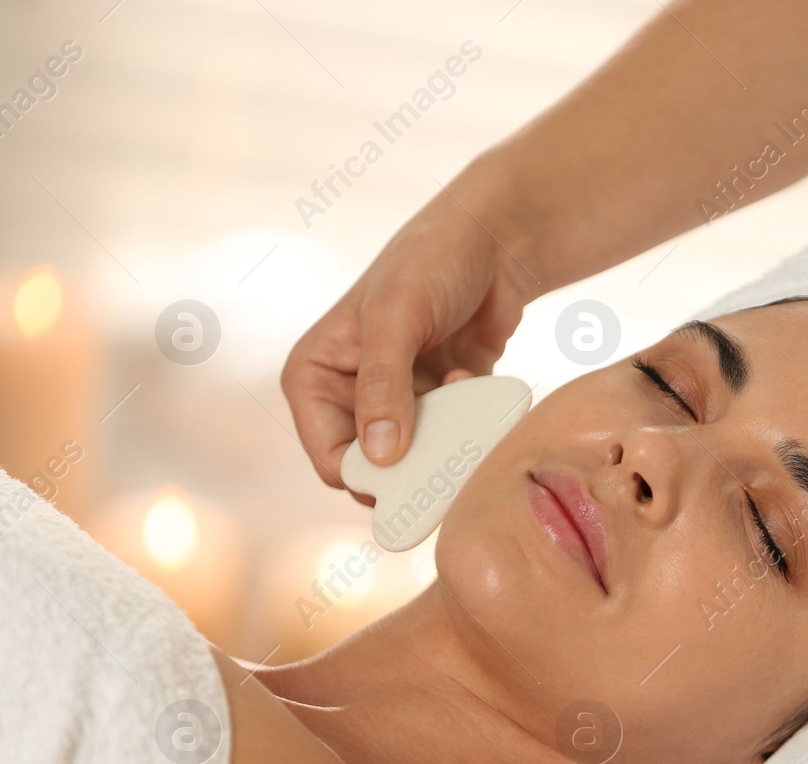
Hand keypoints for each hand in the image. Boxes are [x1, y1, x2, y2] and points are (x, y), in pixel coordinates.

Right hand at [280, 161, 538, 500]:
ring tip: (458, 388)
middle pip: (375, 468)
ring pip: (417, 459)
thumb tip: (378, 457)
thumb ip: (384, 387)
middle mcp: (347, 395)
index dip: (369, 478)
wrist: (493, 242)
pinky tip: (470, 376)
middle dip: (414, 463)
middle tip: (448, 443)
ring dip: (445, 438)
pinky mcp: (437, 402)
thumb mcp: (397, 319)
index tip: (417, 476)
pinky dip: (465, 423)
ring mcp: (395, 402)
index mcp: (314, 377)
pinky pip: (449, 440)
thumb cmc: (432, 263)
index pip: (331, 458)